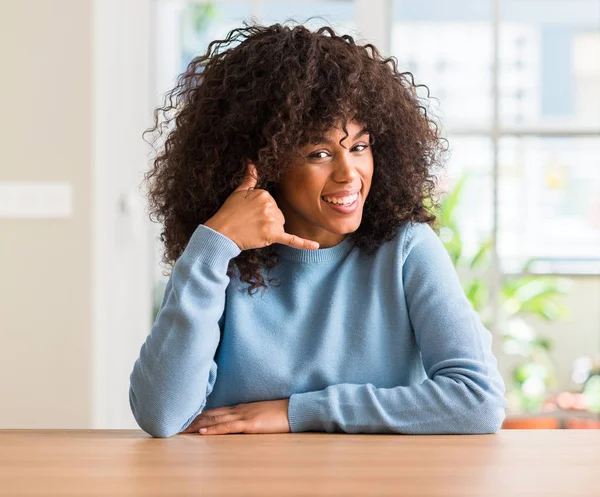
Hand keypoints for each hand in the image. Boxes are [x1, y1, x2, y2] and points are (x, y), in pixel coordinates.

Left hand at [180, 398, 290, 434]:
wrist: (294, 410)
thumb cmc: (279, 414)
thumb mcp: (259, 414)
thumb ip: (246, 417)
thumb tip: (236, 424)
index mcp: (240, 408)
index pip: (214, 411)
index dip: (198, 415)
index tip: (183, 419)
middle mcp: (238, 410)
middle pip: (210, 414)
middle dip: (191, 420)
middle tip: (174, 425)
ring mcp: (243, 416)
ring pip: (215, 420)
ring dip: (197, 425)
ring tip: (181, 430)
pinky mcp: (250, 424)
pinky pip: (228, 427)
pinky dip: (214, 429)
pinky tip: (203, 432)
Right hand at [203, 162, 318, 250]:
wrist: (221, 232)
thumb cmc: (228, 213)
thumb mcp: (238, 192)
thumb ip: (249, 178)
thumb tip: (252, 163)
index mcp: (264, 194)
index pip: (273, 204)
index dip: (262, 212)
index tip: (250, 214)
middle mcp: (270, 205)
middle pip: (278, 216)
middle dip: (267, 222)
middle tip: (250, 224)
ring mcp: (272, 221)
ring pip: (280, 226)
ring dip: (270, 231)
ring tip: (254, 231)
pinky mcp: (272, 235)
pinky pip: (292, 240)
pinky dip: (303, 244)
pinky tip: (315, 246)